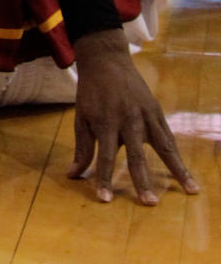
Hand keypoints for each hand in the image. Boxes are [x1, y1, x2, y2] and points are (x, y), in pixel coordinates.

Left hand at [69, 28, 198, 204]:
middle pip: (137, 155)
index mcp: (106, 122)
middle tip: (149, 203)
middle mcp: (128, 119)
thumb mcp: (81, 117)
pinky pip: (169, 136)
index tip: (105, 199)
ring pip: (164, 146)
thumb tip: (73, 175)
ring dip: (177, 169)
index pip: (105, 157)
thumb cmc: (91, 92)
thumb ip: (82, 148)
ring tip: (190, 190)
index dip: (104, 179)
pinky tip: (185, 172)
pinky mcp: (156, 110)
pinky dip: (178, 155)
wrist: (106, 60)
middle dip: (142, 181)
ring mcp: (145, 114)